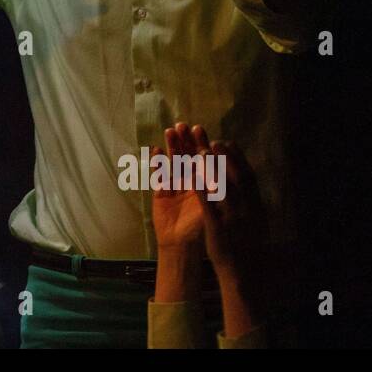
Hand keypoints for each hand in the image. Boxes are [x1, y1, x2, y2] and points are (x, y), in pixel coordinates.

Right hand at [150, 122, 208, 250]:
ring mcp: (174, 186)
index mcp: (204, 183)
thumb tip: (216, 166)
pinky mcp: (160, 192)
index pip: (203, 159)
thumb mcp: (211, 206)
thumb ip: (211, 188)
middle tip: (182, 125)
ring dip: (171, 147)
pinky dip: (157, 163)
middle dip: (185, 141)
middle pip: (186, 156)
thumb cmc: (200, 228)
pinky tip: (155, 150)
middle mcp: (190, 181)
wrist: (182, 246)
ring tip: (170, 131)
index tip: (199, 129)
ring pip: (173, 162)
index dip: (200, 144)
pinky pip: (159, 174)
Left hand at [192, 139, 266, 278]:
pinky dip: (200, 186)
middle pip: (233, 174)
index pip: (247, 174)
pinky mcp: (218, 225)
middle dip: (221, 154)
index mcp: (256, 204)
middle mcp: (246, 207)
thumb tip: (248, 180)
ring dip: (210, 165)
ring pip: (221, 184)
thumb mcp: (256, 220)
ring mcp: (232, 216)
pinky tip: (191, 173)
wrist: (244, 272)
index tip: (226, 142)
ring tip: (200, 148)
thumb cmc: (248, 244)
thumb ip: (251, 201)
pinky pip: (207, 203)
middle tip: (211, 138)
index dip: (236, 157)